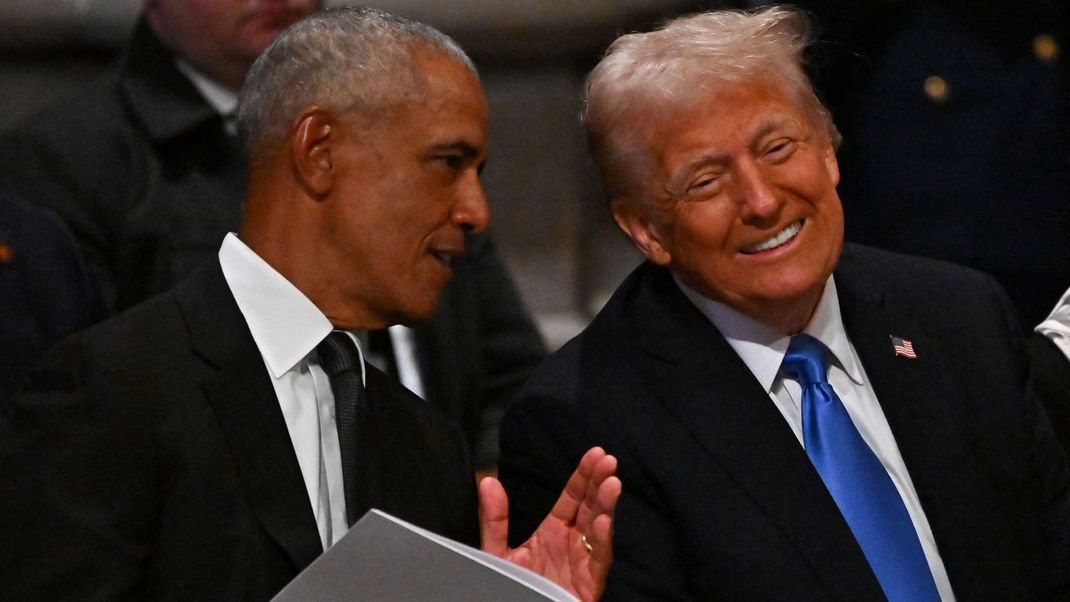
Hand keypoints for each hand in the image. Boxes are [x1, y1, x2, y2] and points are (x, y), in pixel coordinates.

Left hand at [479, 447, 620, 601]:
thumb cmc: (512, 588)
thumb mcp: (499, 552)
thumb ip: (495, 520)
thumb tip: (487, 481)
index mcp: (554, 531)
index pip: (573, 497)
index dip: (584, 475)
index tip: (596, 453)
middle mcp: (572, 543)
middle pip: (590, 507)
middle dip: (600, 483)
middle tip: (608, 460)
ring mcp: (583, 563)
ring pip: (599, 529)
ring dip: (606, 506)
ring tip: (612, 483)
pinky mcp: (589, 584)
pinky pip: (598, 560)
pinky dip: (602, 541)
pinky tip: (603, 522)